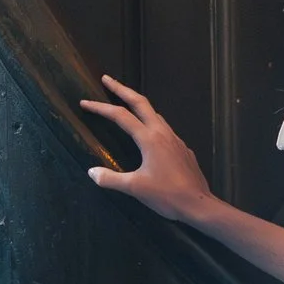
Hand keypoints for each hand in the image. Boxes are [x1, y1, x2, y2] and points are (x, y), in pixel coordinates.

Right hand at [85, 76, 211, 223]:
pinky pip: (164, 128)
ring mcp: (175, 139)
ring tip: (126, 102)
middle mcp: (163, 133)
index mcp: (149, 139)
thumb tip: (91, 172)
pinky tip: (148, 132)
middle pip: (140, 102)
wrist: (198, 204)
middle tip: (107, 79)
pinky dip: (151, 122)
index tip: (85, 102)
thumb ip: (110, 179)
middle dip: (122, 89)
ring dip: (138, 105)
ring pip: (154, 114)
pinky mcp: (183, 149)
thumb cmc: (167, 195)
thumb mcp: (135, 188)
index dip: (100, 107)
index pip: (120, 116)